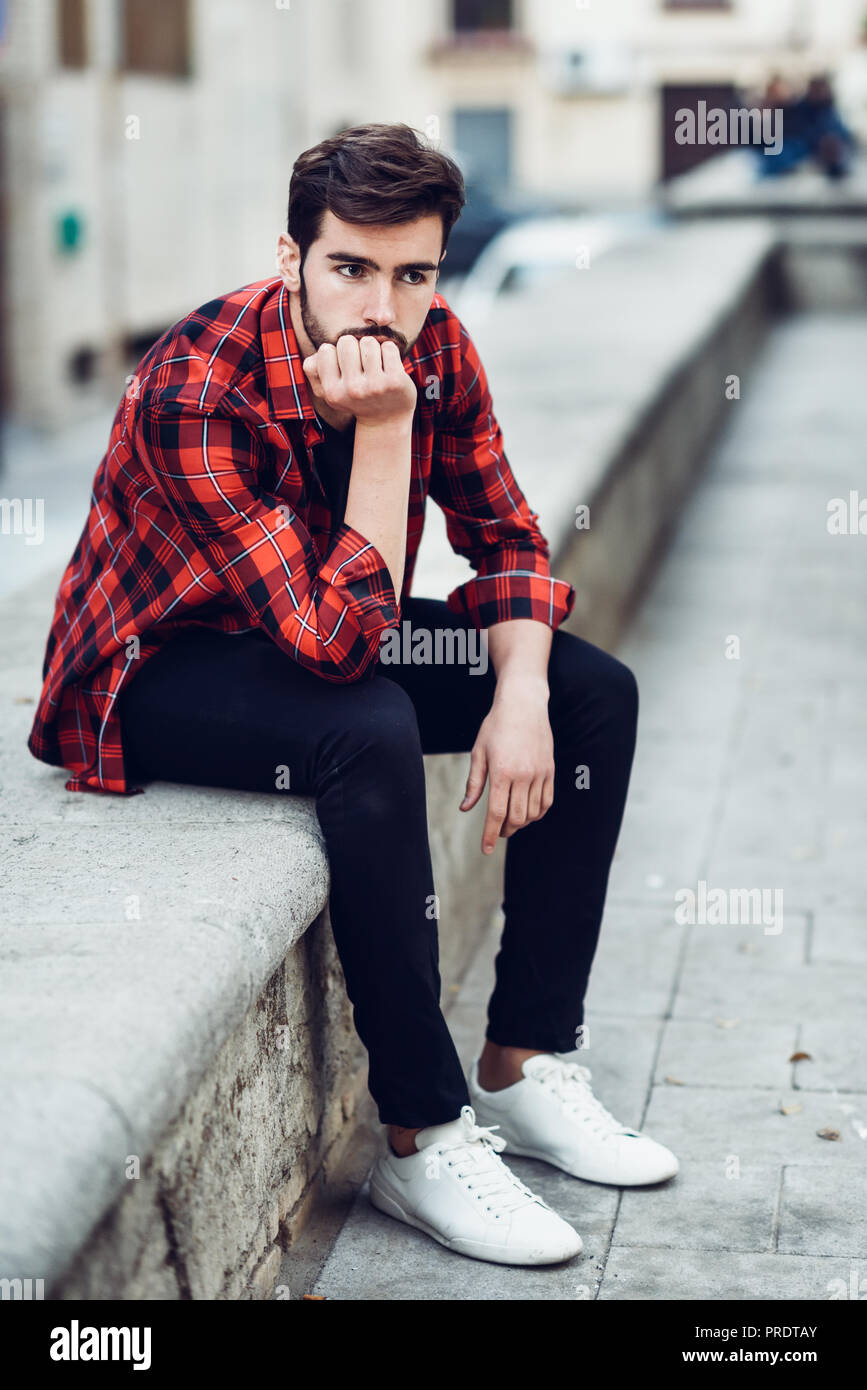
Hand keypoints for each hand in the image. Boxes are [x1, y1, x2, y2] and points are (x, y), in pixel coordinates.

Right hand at [303, 334, 416, 426]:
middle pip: (346, 341)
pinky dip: (389, 352)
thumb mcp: (330, 390)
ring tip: (375, 366)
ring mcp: (375, 386)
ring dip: (373, 348)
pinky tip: (389, 367)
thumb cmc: (356, 396)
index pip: (325, 350)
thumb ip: (315, 369)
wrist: (386, 419)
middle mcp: (352, 390)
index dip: (336, 353)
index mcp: (332, 392)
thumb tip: (323, 350)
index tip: (344, 366)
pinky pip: (389, 347)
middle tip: (361, 364)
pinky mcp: (395, 381)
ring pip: (368, 341)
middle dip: (354, 347)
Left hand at [460, 676, 554, 853]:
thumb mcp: (478, 752)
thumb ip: (474, 783)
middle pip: (516, 817)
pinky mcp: (550, 770)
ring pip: (533, 813)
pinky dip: (537, 813)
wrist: (523, 704)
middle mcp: (523, 775)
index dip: (490, 834)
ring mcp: (539, 773)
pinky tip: (528, 813)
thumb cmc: (496, 726)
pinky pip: (546, 801)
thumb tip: (466, 808)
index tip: (486, 849)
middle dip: (506, 831)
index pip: (496, 813)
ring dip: (521, 823)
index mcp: (501, 772)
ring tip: (510, 822)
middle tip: (498, 832)